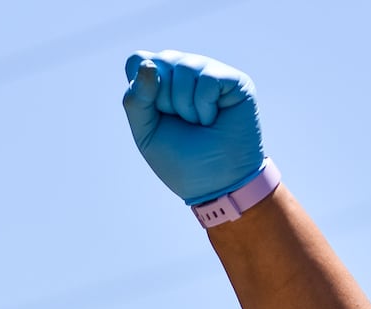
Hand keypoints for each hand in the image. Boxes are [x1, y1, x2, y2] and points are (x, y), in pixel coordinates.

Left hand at [122, 50, 265, 205]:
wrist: (216, 185)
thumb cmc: (181, 162)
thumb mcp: (146, 134)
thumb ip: (136, 101)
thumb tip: (148, 64)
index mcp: (160, 83)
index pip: (138, 61)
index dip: (141, 87)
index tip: (156, 115)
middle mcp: (184, 73)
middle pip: (159, 61)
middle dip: (164, 100)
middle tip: (181, 123)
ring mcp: (210, 73)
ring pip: (184, 67)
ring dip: (185, 106)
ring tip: (198, 124)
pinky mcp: (234, 81)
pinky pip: (208, 77)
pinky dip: (204, 106)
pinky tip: (213, 120)